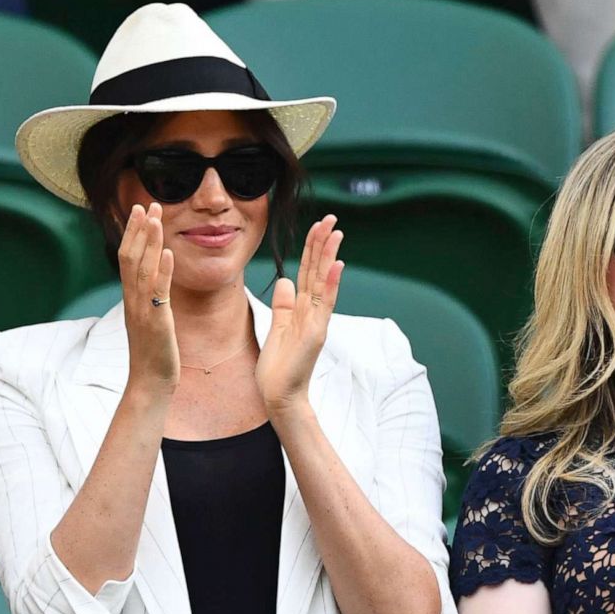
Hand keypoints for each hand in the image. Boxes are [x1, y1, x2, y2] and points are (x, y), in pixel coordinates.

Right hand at [117, 203, 177, 393]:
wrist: (150, 383)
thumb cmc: (153, 354)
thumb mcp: (149, 320)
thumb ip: (149, 298)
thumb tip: (153, 279)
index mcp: (131, 299)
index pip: (127, 258)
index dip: (132, 233)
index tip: (139, 211)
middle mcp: (133, 301)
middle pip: (131, 257)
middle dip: (139, 229)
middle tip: (146, 204)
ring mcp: (143, 310)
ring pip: (142, 269)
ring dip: (150, 242)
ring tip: (156, 218)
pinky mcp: (157, 322)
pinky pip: (159, 292)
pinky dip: (163, 271)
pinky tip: (170, 252)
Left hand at [256, 215, 343, 414]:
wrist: (279, 395)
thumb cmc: (278, 367)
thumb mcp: (277, 327)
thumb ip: (283, 304)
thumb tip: (284, 280)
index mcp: (302, 310)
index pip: (308, 272)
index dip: (312, 249)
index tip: (317, 227)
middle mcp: (313, 312)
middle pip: (318, 272)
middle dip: (323, 244)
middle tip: (331, 218)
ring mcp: (317, 322)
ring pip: (323, 282)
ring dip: (329, 256)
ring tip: (336, 232)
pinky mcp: (316, 334)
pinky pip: (324, 304)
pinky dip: (331, 284)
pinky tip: (337, 265)